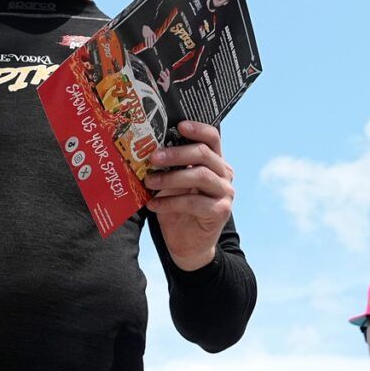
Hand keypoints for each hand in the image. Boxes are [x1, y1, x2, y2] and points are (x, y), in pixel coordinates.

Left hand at [146, 120, 232, 270]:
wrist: (188, 244)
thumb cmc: (178, 208)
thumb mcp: (172, 184)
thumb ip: (169, 167)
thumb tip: (144, 149)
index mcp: (215, 161)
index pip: (212, 138)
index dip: (197, 129)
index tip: (178, 126)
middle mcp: (224, 174)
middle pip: (203, 154)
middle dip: (176, 153)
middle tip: (152, 157)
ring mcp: (225, 192)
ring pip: (199, 176)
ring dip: (170, 178)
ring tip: (149, 182)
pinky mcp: (221, 211)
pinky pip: (193, 202)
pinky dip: (170, 202)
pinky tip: (153, 205)